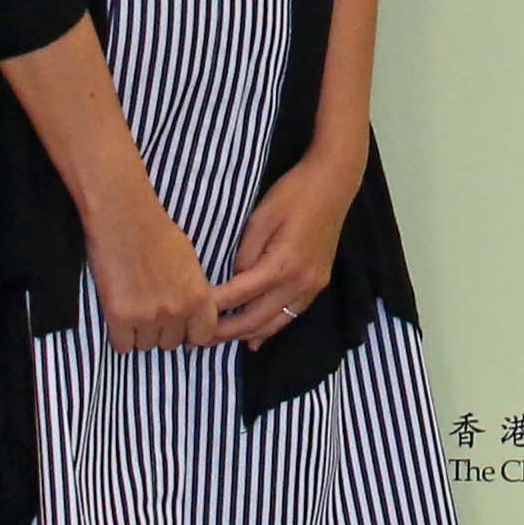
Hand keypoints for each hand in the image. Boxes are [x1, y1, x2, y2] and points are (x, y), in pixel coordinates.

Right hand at [86, 202, 226, 351]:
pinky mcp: (119, 317)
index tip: (179, 324)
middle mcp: (176, 311)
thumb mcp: (191, 263)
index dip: (190, 331)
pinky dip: (119, 336)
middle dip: (162, 331)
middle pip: (171, 343)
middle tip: (151, 309)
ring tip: (133, 307)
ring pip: (146, 346)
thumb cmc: (157, 233)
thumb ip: (195, 294)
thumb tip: (194, 317)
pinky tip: (119, 316)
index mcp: (199, 297)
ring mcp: (147, 317)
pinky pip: (122, 346)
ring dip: (140, 333)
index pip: (202, 337)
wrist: (124, 218)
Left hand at [209, 158, 353, 349]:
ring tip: (219, 340)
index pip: (239, 295)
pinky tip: (254, 339)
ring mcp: (312, 287)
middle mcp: (299, 284)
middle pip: (256, 319)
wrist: (333, 184)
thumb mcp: (260, 219)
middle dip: (225, 331)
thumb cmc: (293, 194)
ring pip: (275, 324)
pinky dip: (270, 329)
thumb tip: (233, 279)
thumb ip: (245, 253)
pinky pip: (291, 316)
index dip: (213, 307)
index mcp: (282, 265)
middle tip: (198, 337)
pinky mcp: (318, 285)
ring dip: (246, 334)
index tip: (190, 314)